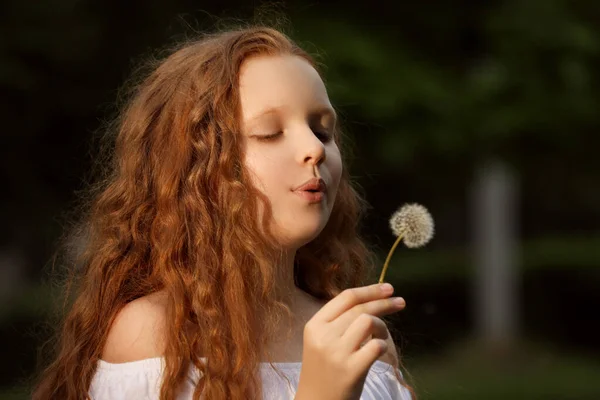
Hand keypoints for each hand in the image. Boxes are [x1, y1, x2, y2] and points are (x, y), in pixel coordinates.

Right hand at [295, 283, 404, 399]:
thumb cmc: (325, 370)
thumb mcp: (322, 341)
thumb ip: (339, 321)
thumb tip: (372, 299)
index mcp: (314, 325)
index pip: (346, 297)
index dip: (370, 290)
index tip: (389, 288)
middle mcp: (323, 336)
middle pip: (360, 308)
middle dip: (384, 303)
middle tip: (401, 302)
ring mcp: (336, 353)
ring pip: (368, 322)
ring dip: (381, 327)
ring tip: (381, 337)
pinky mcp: (351, 370)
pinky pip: (376, 346)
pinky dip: (383, 345)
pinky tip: (380, 351)